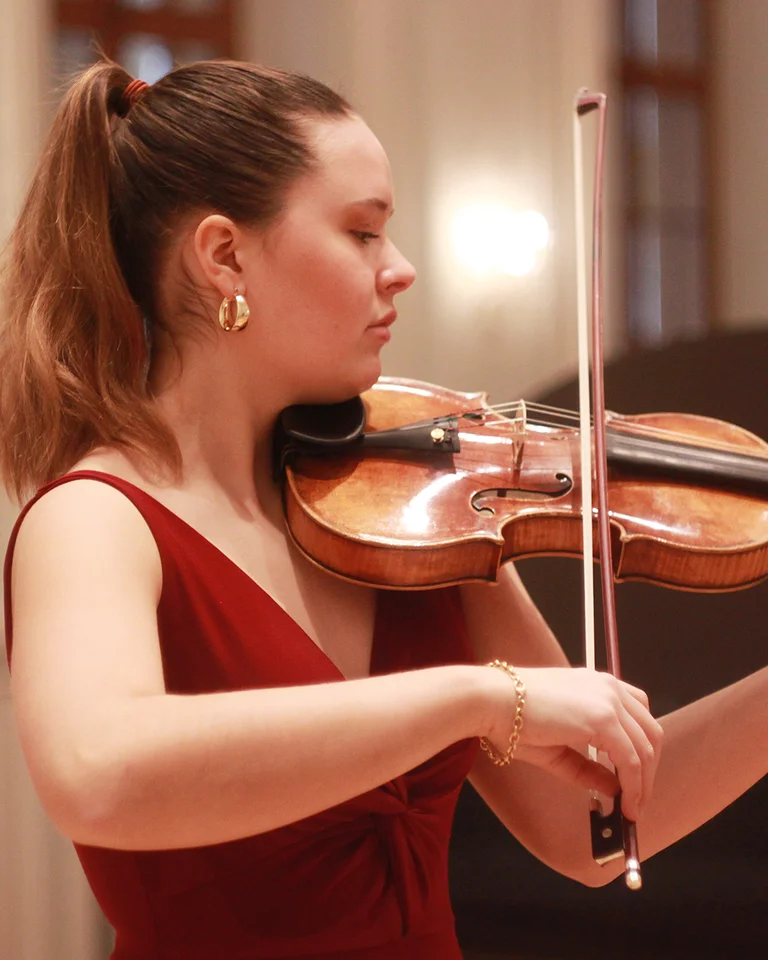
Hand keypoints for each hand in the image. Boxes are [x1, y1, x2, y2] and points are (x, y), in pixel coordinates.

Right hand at [485, 666, 662, 819]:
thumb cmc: (513, 718)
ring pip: (646, 748)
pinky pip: (631, 760)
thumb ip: (587, 766)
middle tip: (638, 800)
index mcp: (598, 685)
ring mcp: (609, 700)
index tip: (635, 778)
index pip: (638, 716)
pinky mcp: (603, 718)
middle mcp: (609, 687)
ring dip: (644, 783)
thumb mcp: (557, 747)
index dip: (642, 749)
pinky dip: (634, 786)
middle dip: (649, 770)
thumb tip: (614, 787)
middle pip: (650, 732)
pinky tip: (626, 805)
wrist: (492, 700)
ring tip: (633, 809)